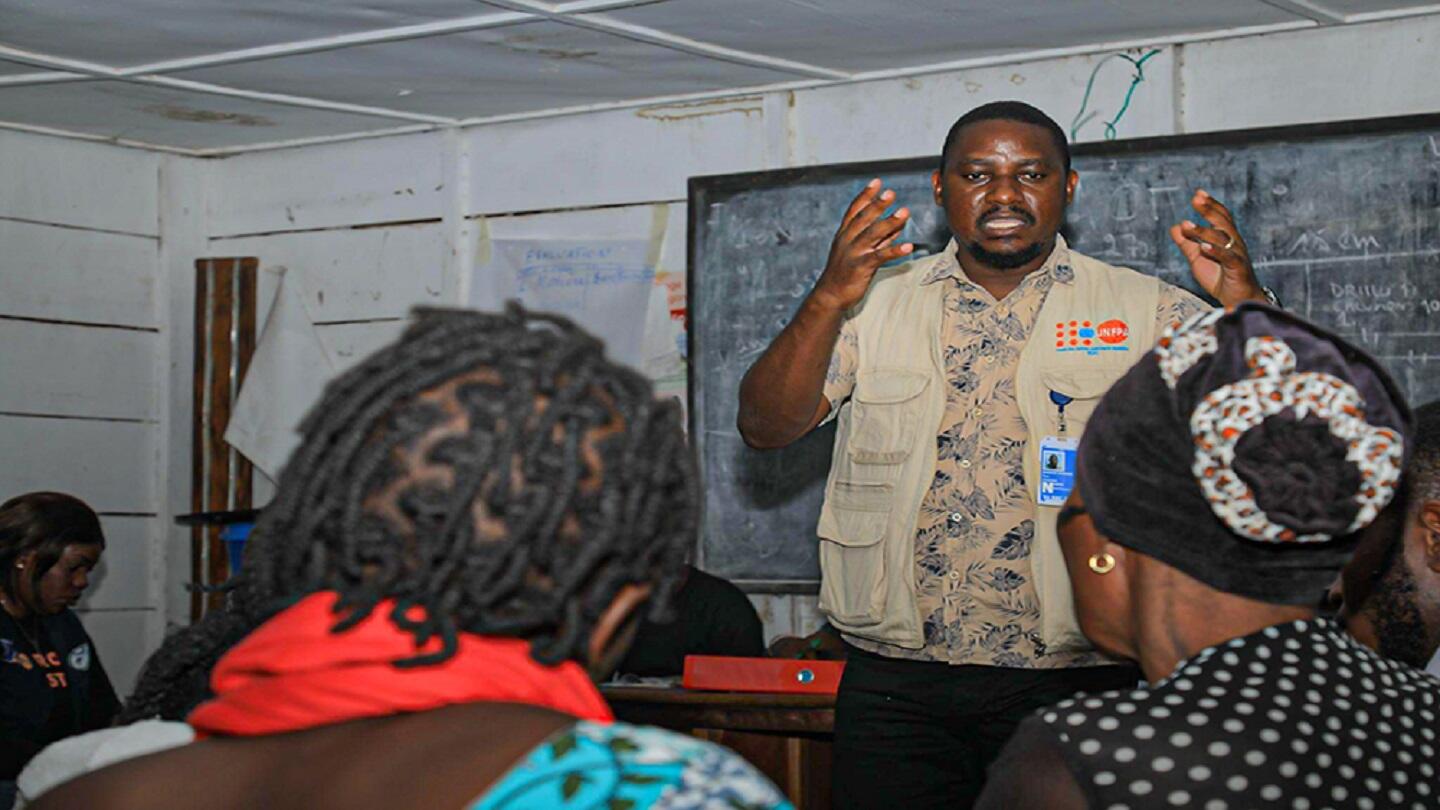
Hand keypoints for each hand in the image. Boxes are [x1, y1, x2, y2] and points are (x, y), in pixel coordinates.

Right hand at [811, 179, 913, 310]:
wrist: (831, 295)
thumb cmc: (846, 272)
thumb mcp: (860, 250)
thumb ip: (879, 237)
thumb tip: (898, 224)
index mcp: (845, 234)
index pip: (855, 210)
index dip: (865, 195)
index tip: (877, 182)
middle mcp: (847, 240)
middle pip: (864, 218)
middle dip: (878, 204)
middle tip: (890, 192)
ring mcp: (853, 253)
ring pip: (873, 234)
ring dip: (890, 222)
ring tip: (904, 212)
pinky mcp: (860, 267)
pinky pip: (880, 257)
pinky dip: (894, 250)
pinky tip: (908, 246)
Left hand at [1168, 189, 1266, 308]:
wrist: (1238, 301)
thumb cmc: (1221, 278)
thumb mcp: (1198, 260)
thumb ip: (1187, 244)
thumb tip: (1175, 227)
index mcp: (1226, 238)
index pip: (1220, 217)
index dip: (1210, 205)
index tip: (1199, 194)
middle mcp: (1234, 243)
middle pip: (1223, 222)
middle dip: (1209, 209)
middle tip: (1196, 199)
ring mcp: (1237, 255)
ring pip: (1222, 238)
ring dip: (1204, 231)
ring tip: (1187, 225)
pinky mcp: (1238, 268)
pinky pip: (1228, 257)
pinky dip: (1216, 251)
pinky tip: (1204, 247)